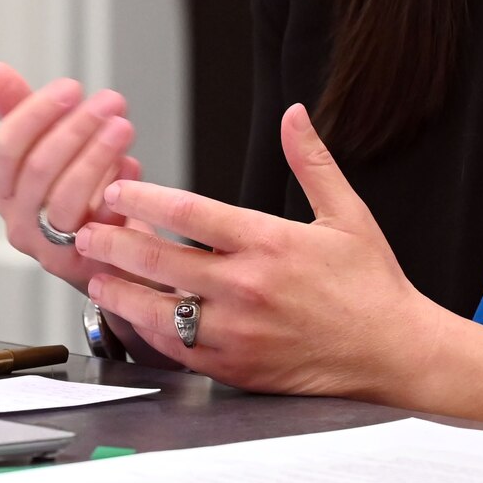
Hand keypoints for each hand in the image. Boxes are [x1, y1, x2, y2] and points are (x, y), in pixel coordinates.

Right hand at [0, 61, 143, 294]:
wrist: (117, 258)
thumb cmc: (81, 197)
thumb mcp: (51, 151)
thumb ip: (21, 111)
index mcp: (5, 190)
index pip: (7, 146)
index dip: (37, 112)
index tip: (72, 87)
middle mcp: (19, 222)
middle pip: (38, 168)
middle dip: (76, 128)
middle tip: (110, 100)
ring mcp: (49, 248)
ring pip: (67, 197)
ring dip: (97, 155)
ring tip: (123, 127)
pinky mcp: (84, 266)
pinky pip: (101, 226)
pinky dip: (116, 190)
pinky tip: (132, 164)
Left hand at [77, 102, 436, 399]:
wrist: (396, 354)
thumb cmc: (372, 286)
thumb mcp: (347, 213)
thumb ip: (312, 161)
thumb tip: (293, 114)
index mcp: (269, 243)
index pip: (189, 212)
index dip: (145, 198)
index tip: (119, 189)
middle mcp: (247, 288)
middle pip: (161, 259)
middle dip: (116, 241)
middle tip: (86, 229)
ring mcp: (238, 333)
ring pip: (160, 309)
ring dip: (121, 289)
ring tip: (96, 273)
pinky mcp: (236, 368)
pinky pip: (178, 350)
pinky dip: (149, 331)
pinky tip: (134, 316)